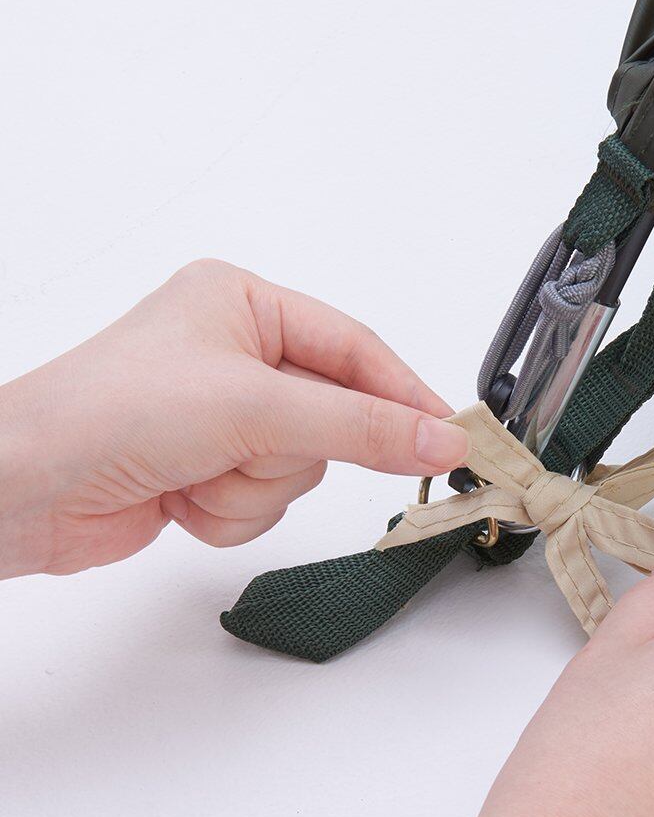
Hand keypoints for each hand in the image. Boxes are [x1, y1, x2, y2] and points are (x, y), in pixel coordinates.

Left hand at [0, 259, 468, 577]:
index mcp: (244, 304)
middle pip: (333, 419)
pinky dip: (230, 513)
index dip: (404, 396)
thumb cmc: (110, 413)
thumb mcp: (255, 407)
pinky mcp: (206, 469)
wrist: (19, 491)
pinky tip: (181, 497)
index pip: (355, 350)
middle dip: (288, 450)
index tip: (449, 439)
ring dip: (252, 487)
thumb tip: (440, 440)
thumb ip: (361, 427)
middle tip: (244, 449)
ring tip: (195, 471)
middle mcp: (236, 354)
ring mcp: (222, 417)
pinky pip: (264, 504)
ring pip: (301, 469)